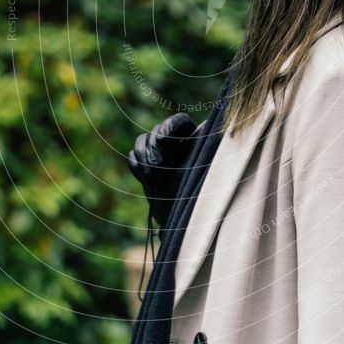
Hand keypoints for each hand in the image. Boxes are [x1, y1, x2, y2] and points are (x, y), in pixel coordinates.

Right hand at [128, 113, 203, 227]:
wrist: (189, 222)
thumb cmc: (204, 196)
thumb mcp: (210, 169)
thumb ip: (211, 146)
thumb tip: (211, 123)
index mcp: (196, 140)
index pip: (179, 121)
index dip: (168, 127)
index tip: (162, 140)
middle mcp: (178, 145)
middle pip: (156, 131)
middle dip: (153, 149)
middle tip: (159, 168)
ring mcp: (161, 156)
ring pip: (142, 141)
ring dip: (143, 158)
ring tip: (153, 177)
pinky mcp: (146, 168)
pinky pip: (132, 156)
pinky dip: (136, 166)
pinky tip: (147, 179)